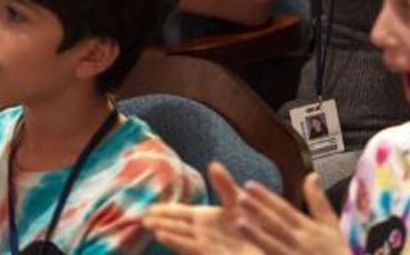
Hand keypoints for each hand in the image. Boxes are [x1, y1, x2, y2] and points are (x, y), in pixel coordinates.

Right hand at [144, 163, 260, 254]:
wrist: (271, 244)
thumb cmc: (257, 225)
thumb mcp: (240, 200)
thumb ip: (224, 185)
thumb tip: (212, 164)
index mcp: (207, 218)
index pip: (180, 213)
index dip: (164, 211)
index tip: (147, 208)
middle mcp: (203, 231)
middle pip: (175, 225)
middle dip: (158, 221)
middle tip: (138, 217)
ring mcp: (207, 243)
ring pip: (179, 236)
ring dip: (163, 230)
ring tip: (146, 224)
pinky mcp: (212, 253)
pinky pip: (190, 246)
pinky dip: (175, 240)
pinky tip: (162, 235)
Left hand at [231, 173, 347, 254]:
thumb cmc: (336, 253)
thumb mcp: (331, 225)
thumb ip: (318, 200)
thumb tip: (311, 175)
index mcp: (307, 228)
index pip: (283, 209)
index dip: (266, 197)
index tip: (250, 185)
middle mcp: (300, 242)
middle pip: (276, 224)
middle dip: (258, 211)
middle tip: (240, 196)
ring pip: (272, 245)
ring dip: (256, 235)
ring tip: (239, 223)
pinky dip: (261, 253)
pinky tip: (248, 253)